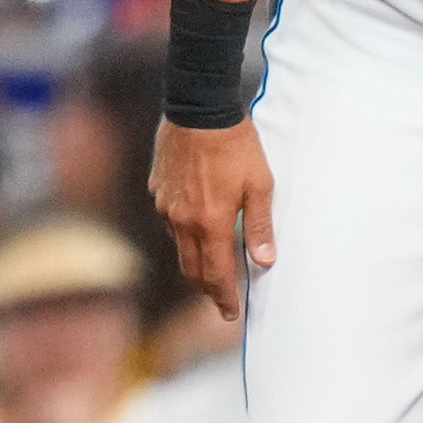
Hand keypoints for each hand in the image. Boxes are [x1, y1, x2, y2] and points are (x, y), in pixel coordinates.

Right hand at [154, 118, 277, 319]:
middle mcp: (184, 220)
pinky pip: (169, 222)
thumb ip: (260, 226)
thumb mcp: (260, 185)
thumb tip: (264, 261)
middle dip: (207, 288)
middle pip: (192, 268)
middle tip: (220, 300)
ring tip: (210, 266)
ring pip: (178, 247)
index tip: (230, 313)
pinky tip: (195, 227)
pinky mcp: (158, 189)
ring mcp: (167, 205)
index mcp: (212, 223)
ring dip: (194, 263)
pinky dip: (183, 235)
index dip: (224, 297)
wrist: (198, 109)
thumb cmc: (236, 145)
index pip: (217, 273)